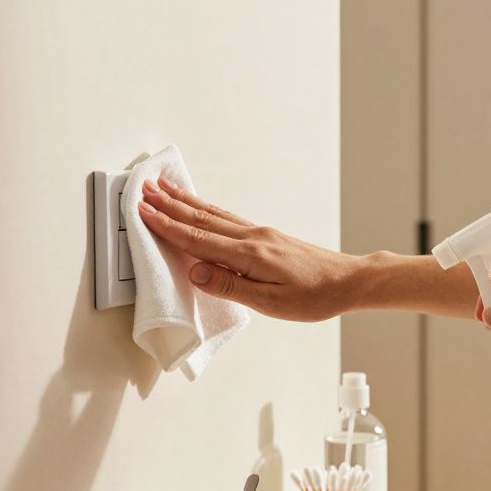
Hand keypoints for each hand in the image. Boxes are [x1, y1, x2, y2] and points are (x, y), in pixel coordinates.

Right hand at [137, 178, 362, 321]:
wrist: (348, 280)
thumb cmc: (314, 297)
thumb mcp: (271, 303)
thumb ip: (230, 286)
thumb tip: (194, 271)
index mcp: (249, 254)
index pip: (197, 238)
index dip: (167, 225)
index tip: (142, 212)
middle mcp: (252, 237)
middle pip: (201, 218)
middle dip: (169, 205)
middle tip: (142, 190)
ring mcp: (259, 233)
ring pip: (213, 213)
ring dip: (185, 201)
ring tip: (163, 188)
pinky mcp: (266, 235)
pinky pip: (227, 217)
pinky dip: (207, 208)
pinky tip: (200, 205)